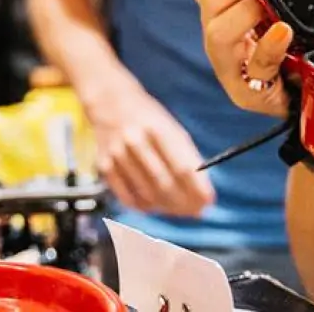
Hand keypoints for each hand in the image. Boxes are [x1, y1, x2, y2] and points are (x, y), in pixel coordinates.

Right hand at [81, 71, 215, 217]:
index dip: (197, 188)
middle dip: (185, 202)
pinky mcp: (104, 166)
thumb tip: (200, 189)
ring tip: (181, 210)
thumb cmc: (149, 117)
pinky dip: (144, 207)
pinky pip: (127, 197)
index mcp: (159, 128)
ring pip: (147, 193)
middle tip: (197, 211)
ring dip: (168, 207)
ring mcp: (118, 155)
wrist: (110, 103)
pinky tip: (157, 207)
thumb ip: (185, 156)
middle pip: (164, 183)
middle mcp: (136, 142)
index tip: (208, 201)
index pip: (182, 166)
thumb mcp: (172, 127)